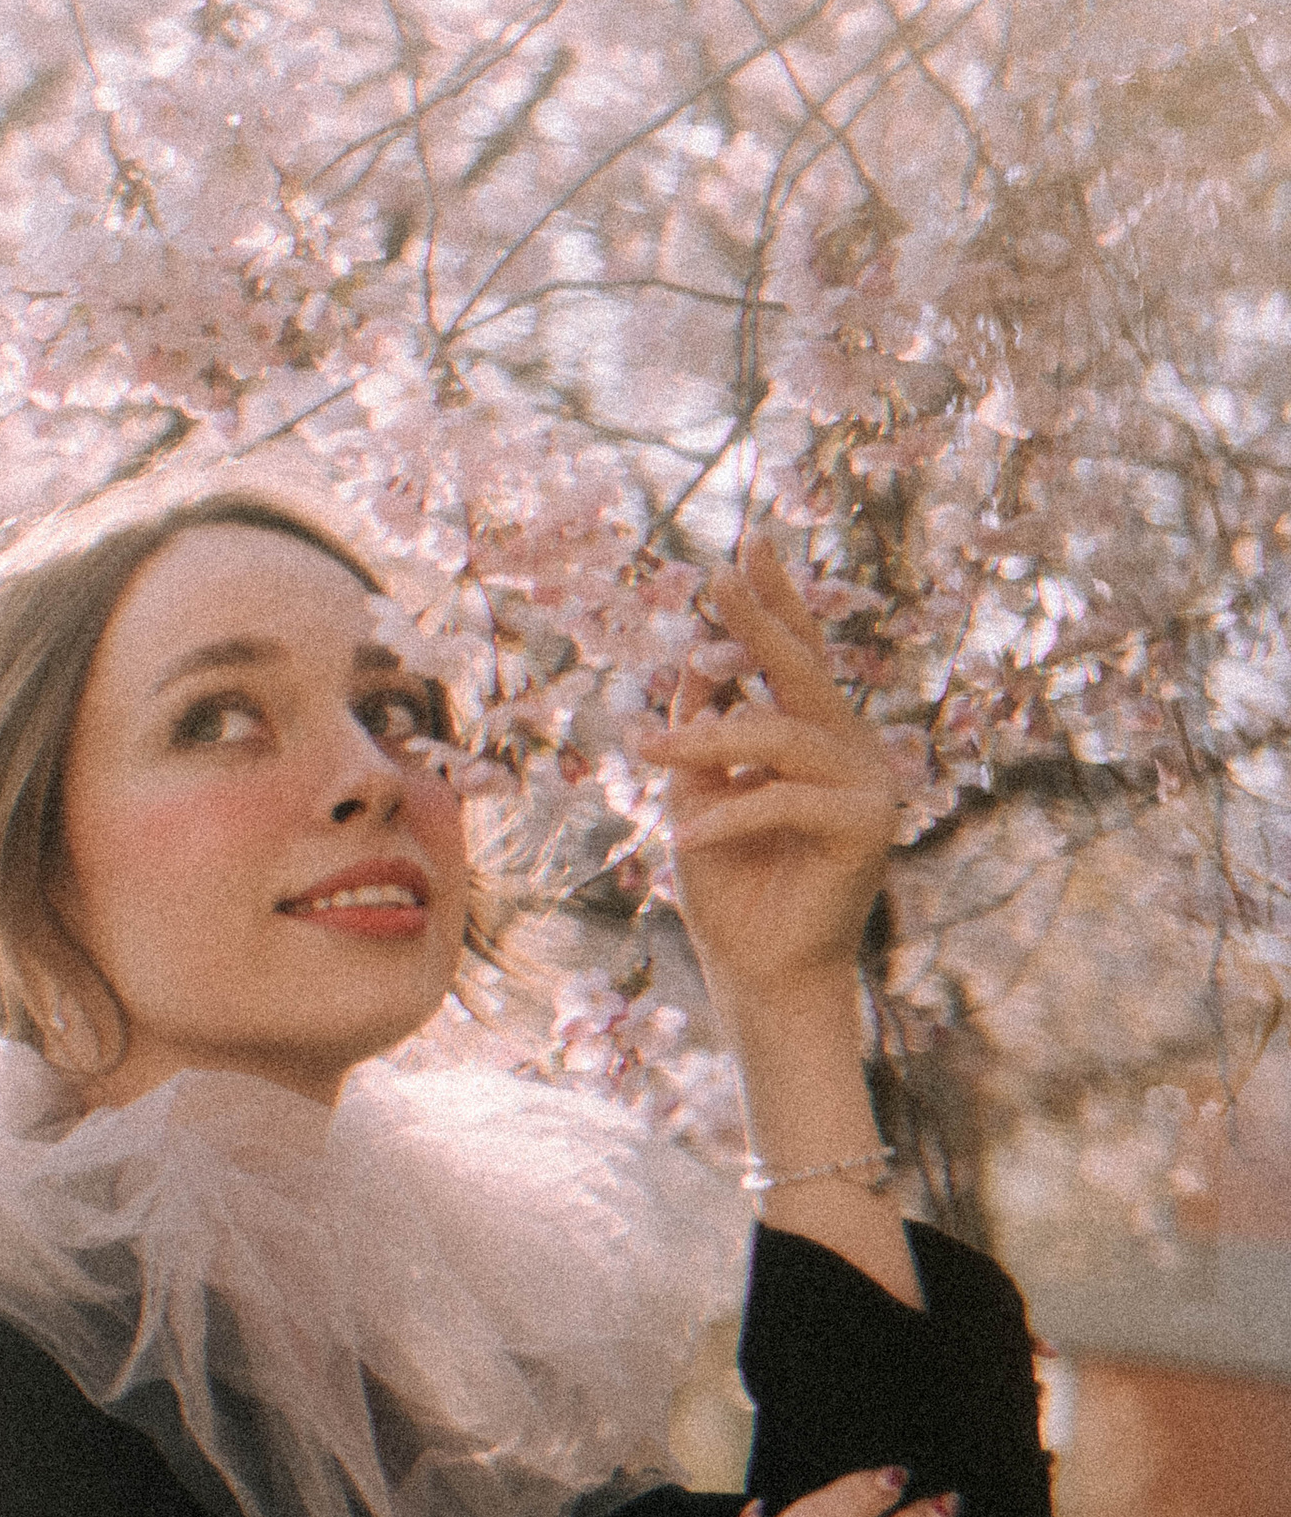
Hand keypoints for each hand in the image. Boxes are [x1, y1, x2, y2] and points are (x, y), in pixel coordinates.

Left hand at [658, 535, 901, 1038]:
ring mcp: (869, 786)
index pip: (798, 658)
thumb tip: (692, 669)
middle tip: (718, 576)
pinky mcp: (866, 827)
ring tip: (647, 751)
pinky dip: (728, 816)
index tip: (750, 545)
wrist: (759, 971)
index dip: (776, 602)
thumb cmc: (728, 884)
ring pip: (779, 735)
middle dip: (757, 622)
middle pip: (802, 672)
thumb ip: (699, 733)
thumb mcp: (697, 794)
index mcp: (818, 737)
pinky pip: (782, 798)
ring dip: (707, 738)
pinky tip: (685, 840)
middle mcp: (853, 751)